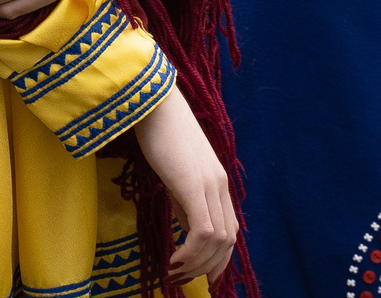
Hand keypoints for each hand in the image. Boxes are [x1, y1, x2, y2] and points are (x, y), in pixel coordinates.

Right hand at [132, 86, 237, 282]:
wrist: (151, 101)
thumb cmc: (158, 131)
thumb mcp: (176, 172)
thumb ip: (185, 198)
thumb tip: (186, 226)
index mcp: (217, 181)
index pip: (229, 230)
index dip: (219, 258)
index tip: (203, 276)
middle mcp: (220, 185)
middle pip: (228, 240)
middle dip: (209, 267)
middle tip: (184, 278)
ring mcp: (209, 184)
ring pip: (217, 240)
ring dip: (197, 263)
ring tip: (174, 270)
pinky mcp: (194, 184)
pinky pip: (202, 231)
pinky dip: (191, 252)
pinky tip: (173, 258)